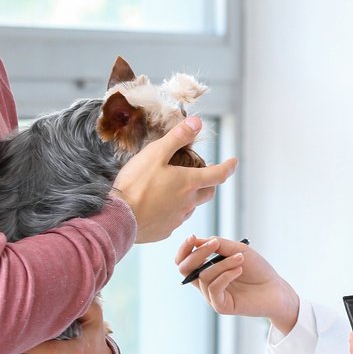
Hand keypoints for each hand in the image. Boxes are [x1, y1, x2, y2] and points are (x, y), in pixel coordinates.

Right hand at [112, 116, 238, 243]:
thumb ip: (177, 137)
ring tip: (177, 188)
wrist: (119, 218)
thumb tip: (197, 123)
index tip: (234, 162)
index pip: (218, 174)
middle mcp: (188, 203)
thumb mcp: (155, 153)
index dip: (229, 167)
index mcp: (189, 183)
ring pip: (191, 206)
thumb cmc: (135, 184)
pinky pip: (174, 219)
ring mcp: (177, 219)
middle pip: (208, 192)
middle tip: (205, 174)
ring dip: (190, 197)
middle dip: (210, 182)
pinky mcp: (165, 230)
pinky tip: (160, 206)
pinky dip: (173, 210)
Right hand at [176, 236, 300, 334]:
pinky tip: (238, 270)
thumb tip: (195, 240)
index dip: (184, 249)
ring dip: (222, 264)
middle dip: (197, 253)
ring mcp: (212, 296)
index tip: (193, 237)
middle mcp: (206, 283)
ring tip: (240, 258)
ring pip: (204, 276)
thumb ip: (217, 244)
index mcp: (207, 269)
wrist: (275, 288)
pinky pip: (214, 289)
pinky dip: (225, 276)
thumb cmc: (257, 269)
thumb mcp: (238, 250)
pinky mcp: (220, 306)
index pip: (184, 260)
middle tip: (215, 243)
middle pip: (185, 269)